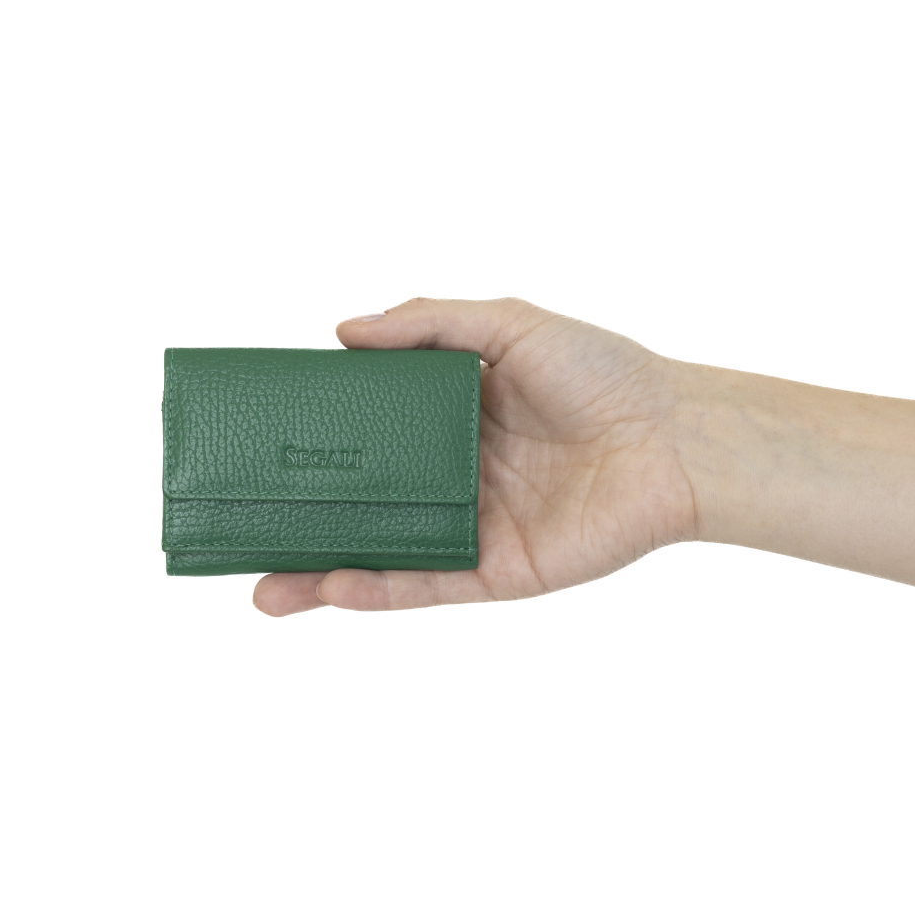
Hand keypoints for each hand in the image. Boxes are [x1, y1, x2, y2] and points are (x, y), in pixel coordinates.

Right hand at [253, 298, 697, 614]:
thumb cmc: (605, 371)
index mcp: (452, 416)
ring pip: (380, 556)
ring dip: (319, 574)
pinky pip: (425, 586)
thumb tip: (340, 331)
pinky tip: (327, 588)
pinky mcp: (499, 571)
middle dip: (301, 522)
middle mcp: (454, 476)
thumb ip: (426, 326)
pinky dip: (375, 590)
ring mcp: (472, 527)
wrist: (676, 437)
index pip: (368, 433)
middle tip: (238, 528)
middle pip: (362, 503)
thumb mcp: (507, 324)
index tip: (261, 443)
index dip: (317, 441)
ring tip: (260, 588)